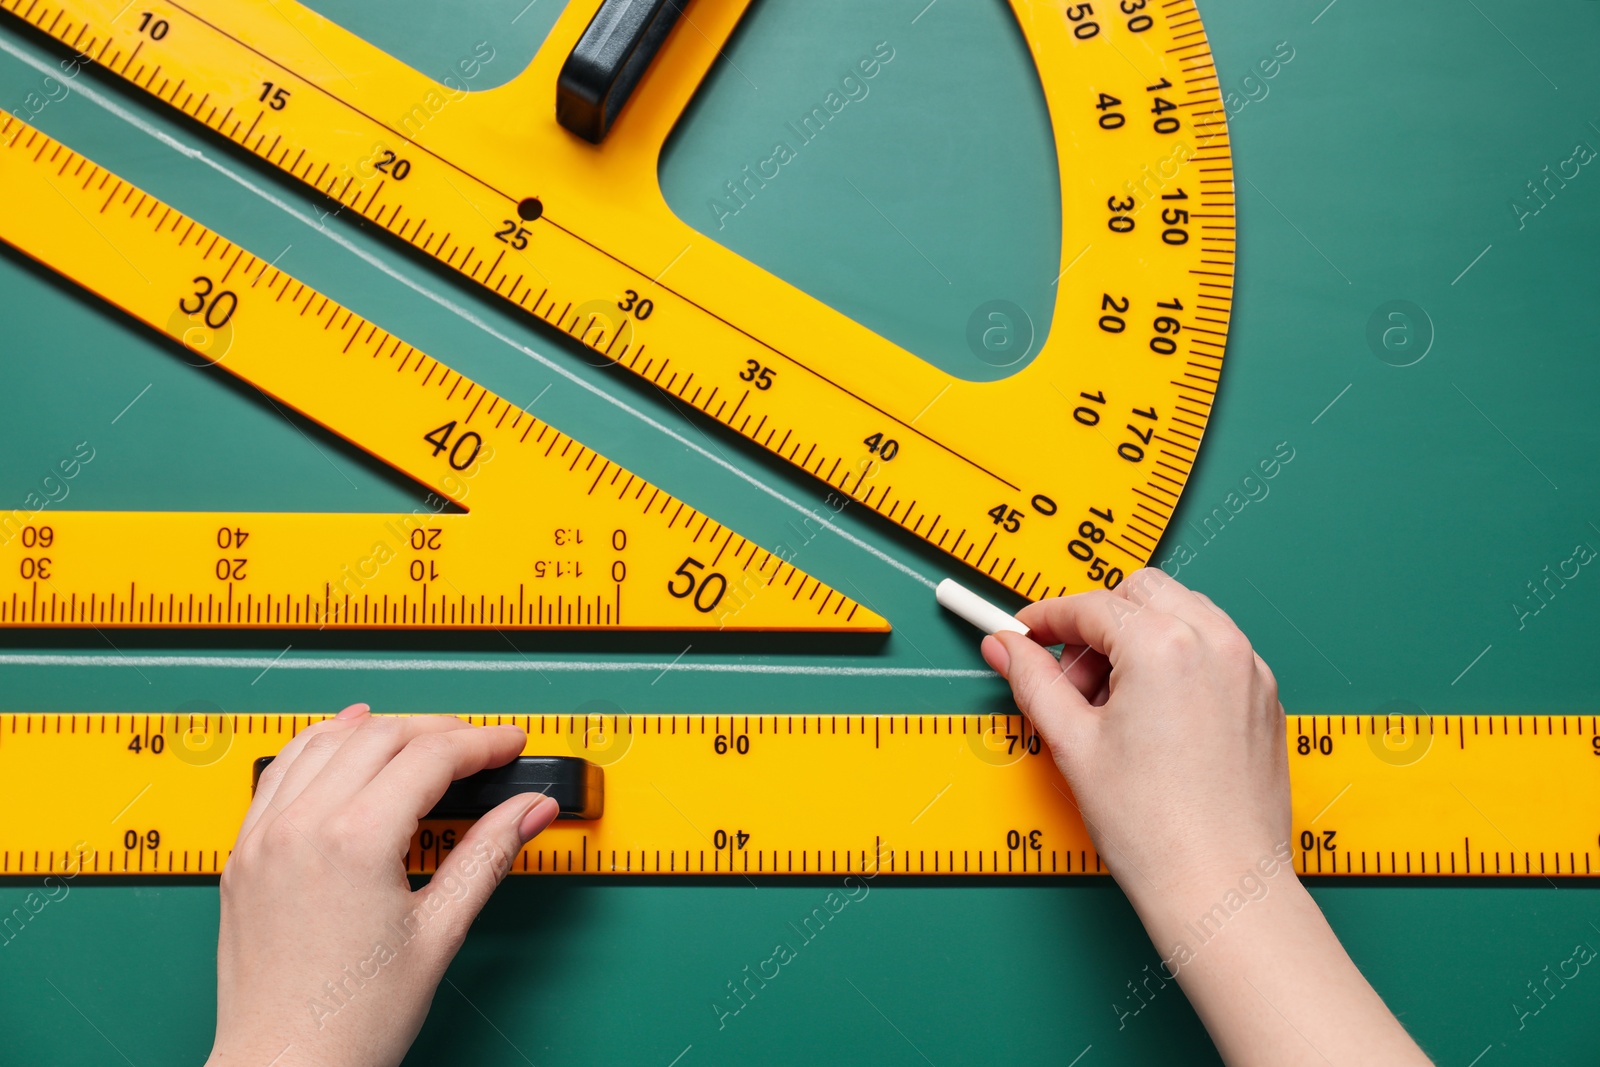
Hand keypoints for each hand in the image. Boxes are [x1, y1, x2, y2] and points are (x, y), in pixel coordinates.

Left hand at [207, 706, 558, 1066]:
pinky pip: (279, 770)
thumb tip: (530, 811)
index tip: (509, 746)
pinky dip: (318, 745)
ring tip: (419, 735)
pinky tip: (342, 744)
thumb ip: (488, 856)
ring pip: (326, 740)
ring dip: (379, 728)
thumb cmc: (353, 1021)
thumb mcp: (439, 933)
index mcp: (354, 842)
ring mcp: (264, 837)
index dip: (481, 743)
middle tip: (479, 748)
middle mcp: (302, 827)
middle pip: (381, 736)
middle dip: (439, 731)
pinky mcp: (243, 854)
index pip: (430, 756)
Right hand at [983, 570, 1430, 1064]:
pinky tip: (1153, 716)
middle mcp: (1214, 641)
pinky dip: (1177, 659)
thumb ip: (1033, 681)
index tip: (1024, 635)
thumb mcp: (1072, 744)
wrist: (1220, 886)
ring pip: (1182, 612)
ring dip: (1139, 635)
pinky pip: (1213, 648)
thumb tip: (1005, 646)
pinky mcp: (1264, 695)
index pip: (1090, 606)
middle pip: (1141, 591)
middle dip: (1098, 622)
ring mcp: (1247, 666)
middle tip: (1070, 678)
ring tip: (1111, 704)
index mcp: (1163, 644)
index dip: (1047, 619)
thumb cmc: (1151, 827)